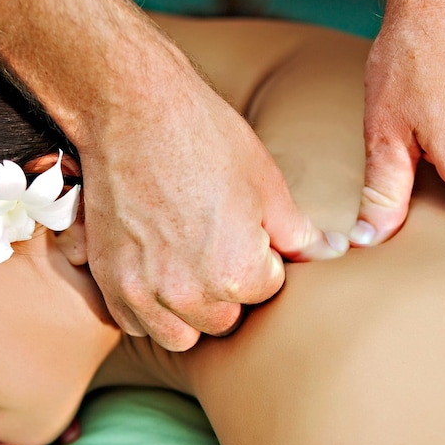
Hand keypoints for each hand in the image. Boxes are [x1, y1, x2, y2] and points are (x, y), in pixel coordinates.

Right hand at [83, 57, 346, 350]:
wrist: (133, 110)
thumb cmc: (206, 139)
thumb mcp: (266, 184)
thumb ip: (298, 234)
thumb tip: (333, 254)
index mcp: (237, 273)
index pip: (265, 293)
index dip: (260, 260)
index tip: (244, 229)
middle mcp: (189, 293)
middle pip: (224, 320)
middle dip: (228, 289)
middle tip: (215, 242)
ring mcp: (144, 292)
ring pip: (180, 334)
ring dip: (189, 311)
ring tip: (187, 264)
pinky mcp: (111, 283)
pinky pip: (136, 323)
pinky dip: (147, 307)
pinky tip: (154, 270)